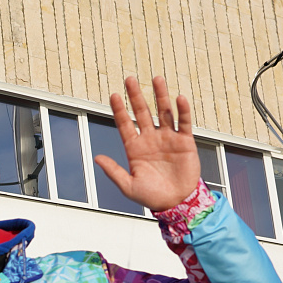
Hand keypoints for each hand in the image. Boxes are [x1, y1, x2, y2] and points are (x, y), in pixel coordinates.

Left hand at [95, 74, 201, 212]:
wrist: (177, 203)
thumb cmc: (151, 196)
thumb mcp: (128, 186)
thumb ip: (114, 171)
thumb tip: (97, 158)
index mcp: (135, 148)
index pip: (125, 124)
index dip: (119, 110)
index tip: (113, 95)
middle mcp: (150, 139)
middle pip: (142, 112)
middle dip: (135, 96)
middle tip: (130, 79)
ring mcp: (167, 138)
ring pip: (163, 112)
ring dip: (160, 96)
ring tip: (156, 79)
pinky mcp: (185, 142)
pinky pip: (183, 123)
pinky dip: (182, 111)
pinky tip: (179, 98)